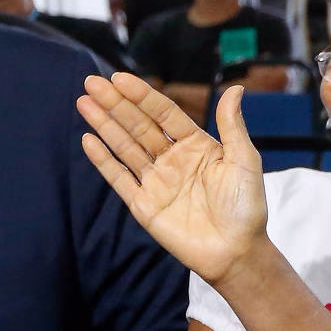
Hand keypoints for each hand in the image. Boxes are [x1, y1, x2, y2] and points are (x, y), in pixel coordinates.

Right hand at [78, 73, 270, 285]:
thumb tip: (236, 89)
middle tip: (91, 82)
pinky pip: (120, 179)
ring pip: (125, 147)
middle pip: (139, 126)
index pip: (163, 114)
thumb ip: (232, 126)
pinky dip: (104, 160)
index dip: (142, 96)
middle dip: (115, 104)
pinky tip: (89, 140)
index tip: (120, 78)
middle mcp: (173, 160)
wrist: (237, 252)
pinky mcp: (144, 205)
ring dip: (104, 125)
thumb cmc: (246, 207)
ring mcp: (157, 182)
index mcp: (196, 145)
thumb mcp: (244, 161)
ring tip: (84, 102)